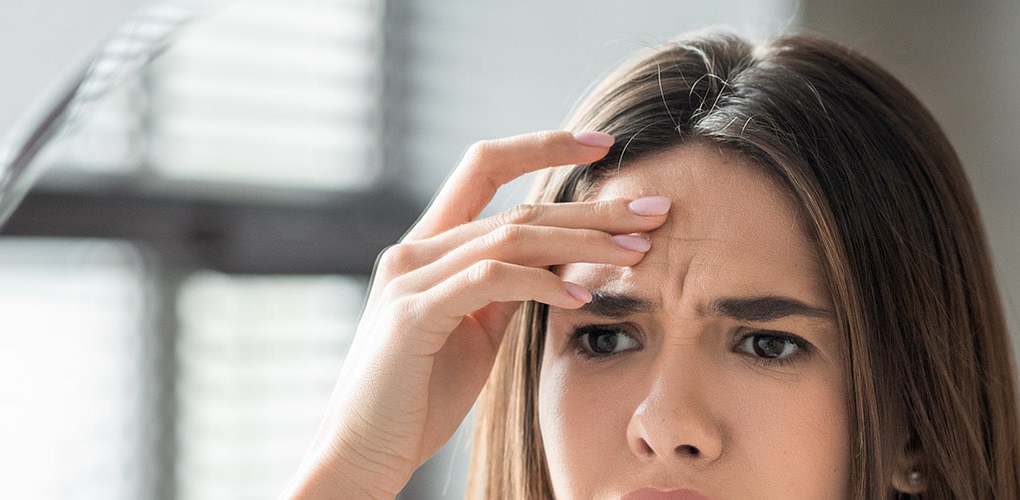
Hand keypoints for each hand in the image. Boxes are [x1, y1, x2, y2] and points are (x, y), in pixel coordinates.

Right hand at [286, 130, 670, 497]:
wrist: (363, 449)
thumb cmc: (418, 397)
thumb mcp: (475, 333)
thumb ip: (508, 291)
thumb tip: (565, 262)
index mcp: (427, 247)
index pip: (484, 168)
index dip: (541, 147)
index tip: (602, 143)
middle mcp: (413, 251)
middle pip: (516, 207)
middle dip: (592, 208)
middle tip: (656, 211)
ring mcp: (409, 279)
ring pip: (511, 238)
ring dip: (583, 243)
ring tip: (636, 253)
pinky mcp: (413, 314)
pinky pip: (490, 281)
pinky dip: (541, 282)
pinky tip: (581, 295)